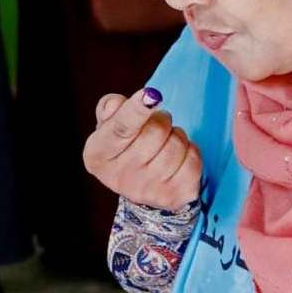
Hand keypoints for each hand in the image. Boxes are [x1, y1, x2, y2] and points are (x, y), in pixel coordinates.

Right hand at [83, 90, 202, 209]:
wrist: (140, 185)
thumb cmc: (124, 146)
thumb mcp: (109, 125)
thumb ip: (110, 108)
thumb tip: (116, 104)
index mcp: (98, 155)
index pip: (120, 128)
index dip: (137, 110)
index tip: (151, 95)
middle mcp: (119, 177)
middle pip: (155, 131)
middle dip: (161, 119)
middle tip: (156, 123)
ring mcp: (146, 190)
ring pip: (176, 145)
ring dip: (175, 135)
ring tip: (165, 141)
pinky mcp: (172, 197)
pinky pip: (193, 161)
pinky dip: (189, 151)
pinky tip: (177, 157)